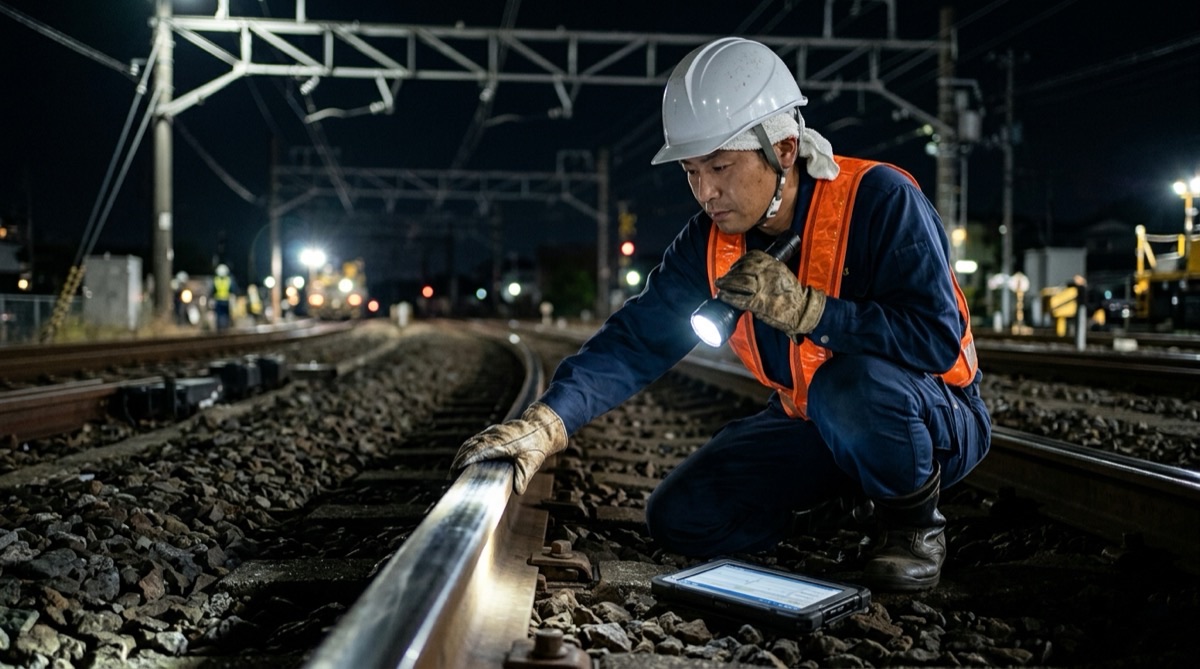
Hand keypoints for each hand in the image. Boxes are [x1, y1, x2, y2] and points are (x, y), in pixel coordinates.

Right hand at [451, 401, 566, 493]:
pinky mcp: (492, 432)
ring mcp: (492, 432)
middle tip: (451, 475)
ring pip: (472, 441)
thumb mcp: (532, 462)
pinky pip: (476, 439)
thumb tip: (518, 491)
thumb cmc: (536, 447)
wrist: (541, 428)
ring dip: (462, 454)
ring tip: (455, 470)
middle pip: (470, 445)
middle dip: (459, 459)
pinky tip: (464, 459)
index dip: (465, 459)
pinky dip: (468, 449)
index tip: (455, 470)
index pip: (478, 450)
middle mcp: (494, 435)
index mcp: (501, 443)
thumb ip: (523, 476)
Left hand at [715, 250, 826, 336]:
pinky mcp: (759, 303)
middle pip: (743, 268)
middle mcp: (767, 273)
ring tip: (720, 285)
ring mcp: (763, 288)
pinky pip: (739, 298)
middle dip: (730, 273)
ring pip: (739, 281)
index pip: (752, 257)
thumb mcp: (783, 274)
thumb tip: (750, 274)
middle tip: (723, 278)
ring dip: (726, 283)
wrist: (803, 310)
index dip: (740, 261)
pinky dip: (728, 296)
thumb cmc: (793, 294)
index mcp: (774, 265)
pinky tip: (722, 296)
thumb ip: (768, 272)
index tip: (734, 266)